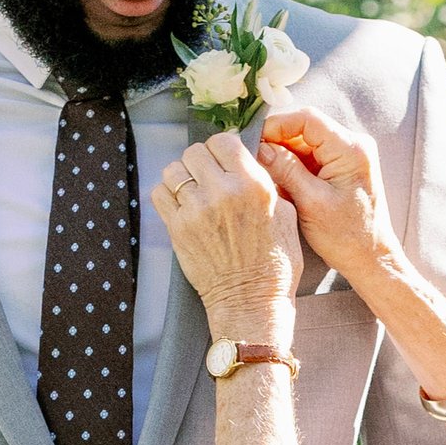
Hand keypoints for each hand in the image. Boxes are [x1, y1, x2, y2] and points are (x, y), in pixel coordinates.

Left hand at [150, 132, 300, 337]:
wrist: (251, 303)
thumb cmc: (274, 264)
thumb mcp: (286, 215)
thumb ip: (266, 182)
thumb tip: (249, 161)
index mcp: (253, 185)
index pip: (224, 141)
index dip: (222, 148)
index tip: (223, 160)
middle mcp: (222, 193)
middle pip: (195, 152)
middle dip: (201, 162)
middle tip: (208, 177)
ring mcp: (196, 210)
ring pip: (174, 170)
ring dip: (182, 177)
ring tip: (193, 192)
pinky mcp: (177, 229)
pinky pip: (160, 194)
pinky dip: (168, 195)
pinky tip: (182, 206)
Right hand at [258, 105, 403, 298]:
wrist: (371, 258)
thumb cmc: (348, 237)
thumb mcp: (311, 203)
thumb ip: (285, 170)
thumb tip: (259, 147)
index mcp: (351, 149)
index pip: (307, 119)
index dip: (277, 125)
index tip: (254, 140)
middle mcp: (353, 145)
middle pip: (305, 129)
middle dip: (278, 142)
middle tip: (254, 160)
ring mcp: (348, 156)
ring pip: (305, 143)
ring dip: (284, 157)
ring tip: (267, 175)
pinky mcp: (341, 168)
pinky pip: (311, 158)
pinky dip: (293, 167)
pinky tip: (282, 184)